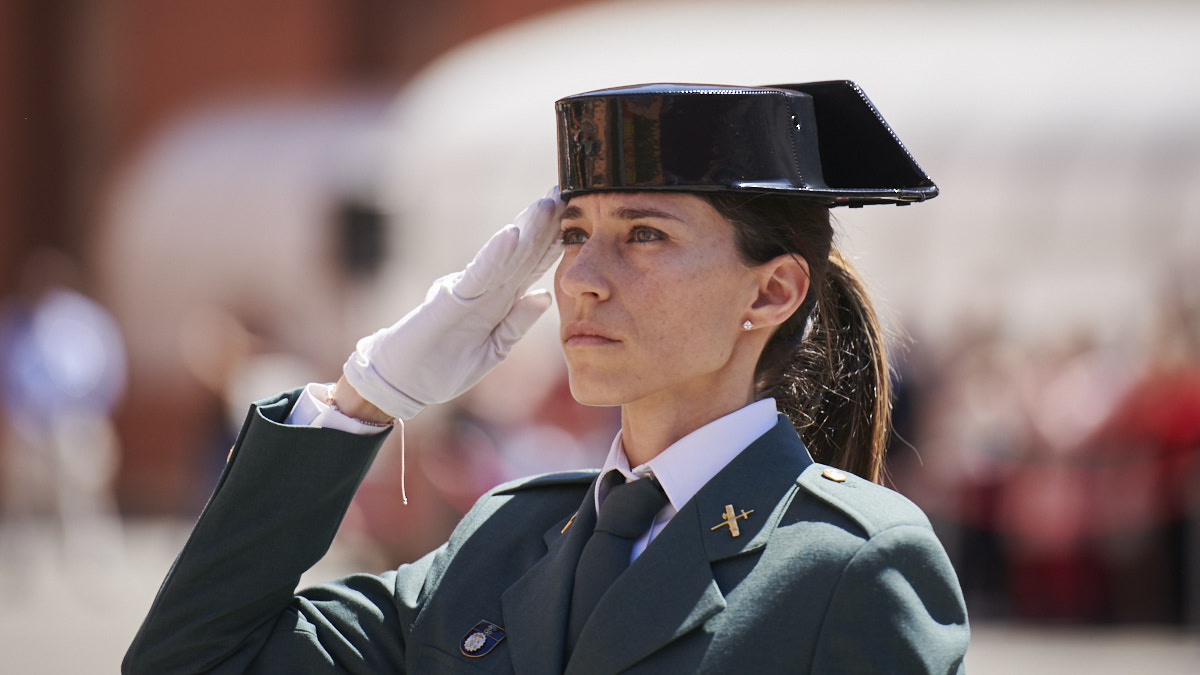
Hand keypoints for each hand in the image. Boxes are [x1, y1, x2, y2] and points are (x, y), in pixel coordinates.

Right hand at [342, 188, 564, 419]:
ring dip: (526, 230)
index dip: (554, 244)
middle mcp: (487, 289)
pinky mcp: (450, 300)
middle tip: (566, 193)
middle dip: (544, 225)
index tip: (578, 220)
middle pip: (522, 253)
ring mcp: (469, 291)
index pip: (532, 267)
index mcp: (499, 301)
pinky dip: (494, 255)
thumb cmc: (444, 367)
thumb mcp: (493, 350)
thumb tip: (544, 296)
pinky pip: (476, 275)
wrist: (403, 383)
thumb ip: (517, 324)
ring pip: (504, 256)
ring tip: (546, 204)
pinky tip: (510, 234)